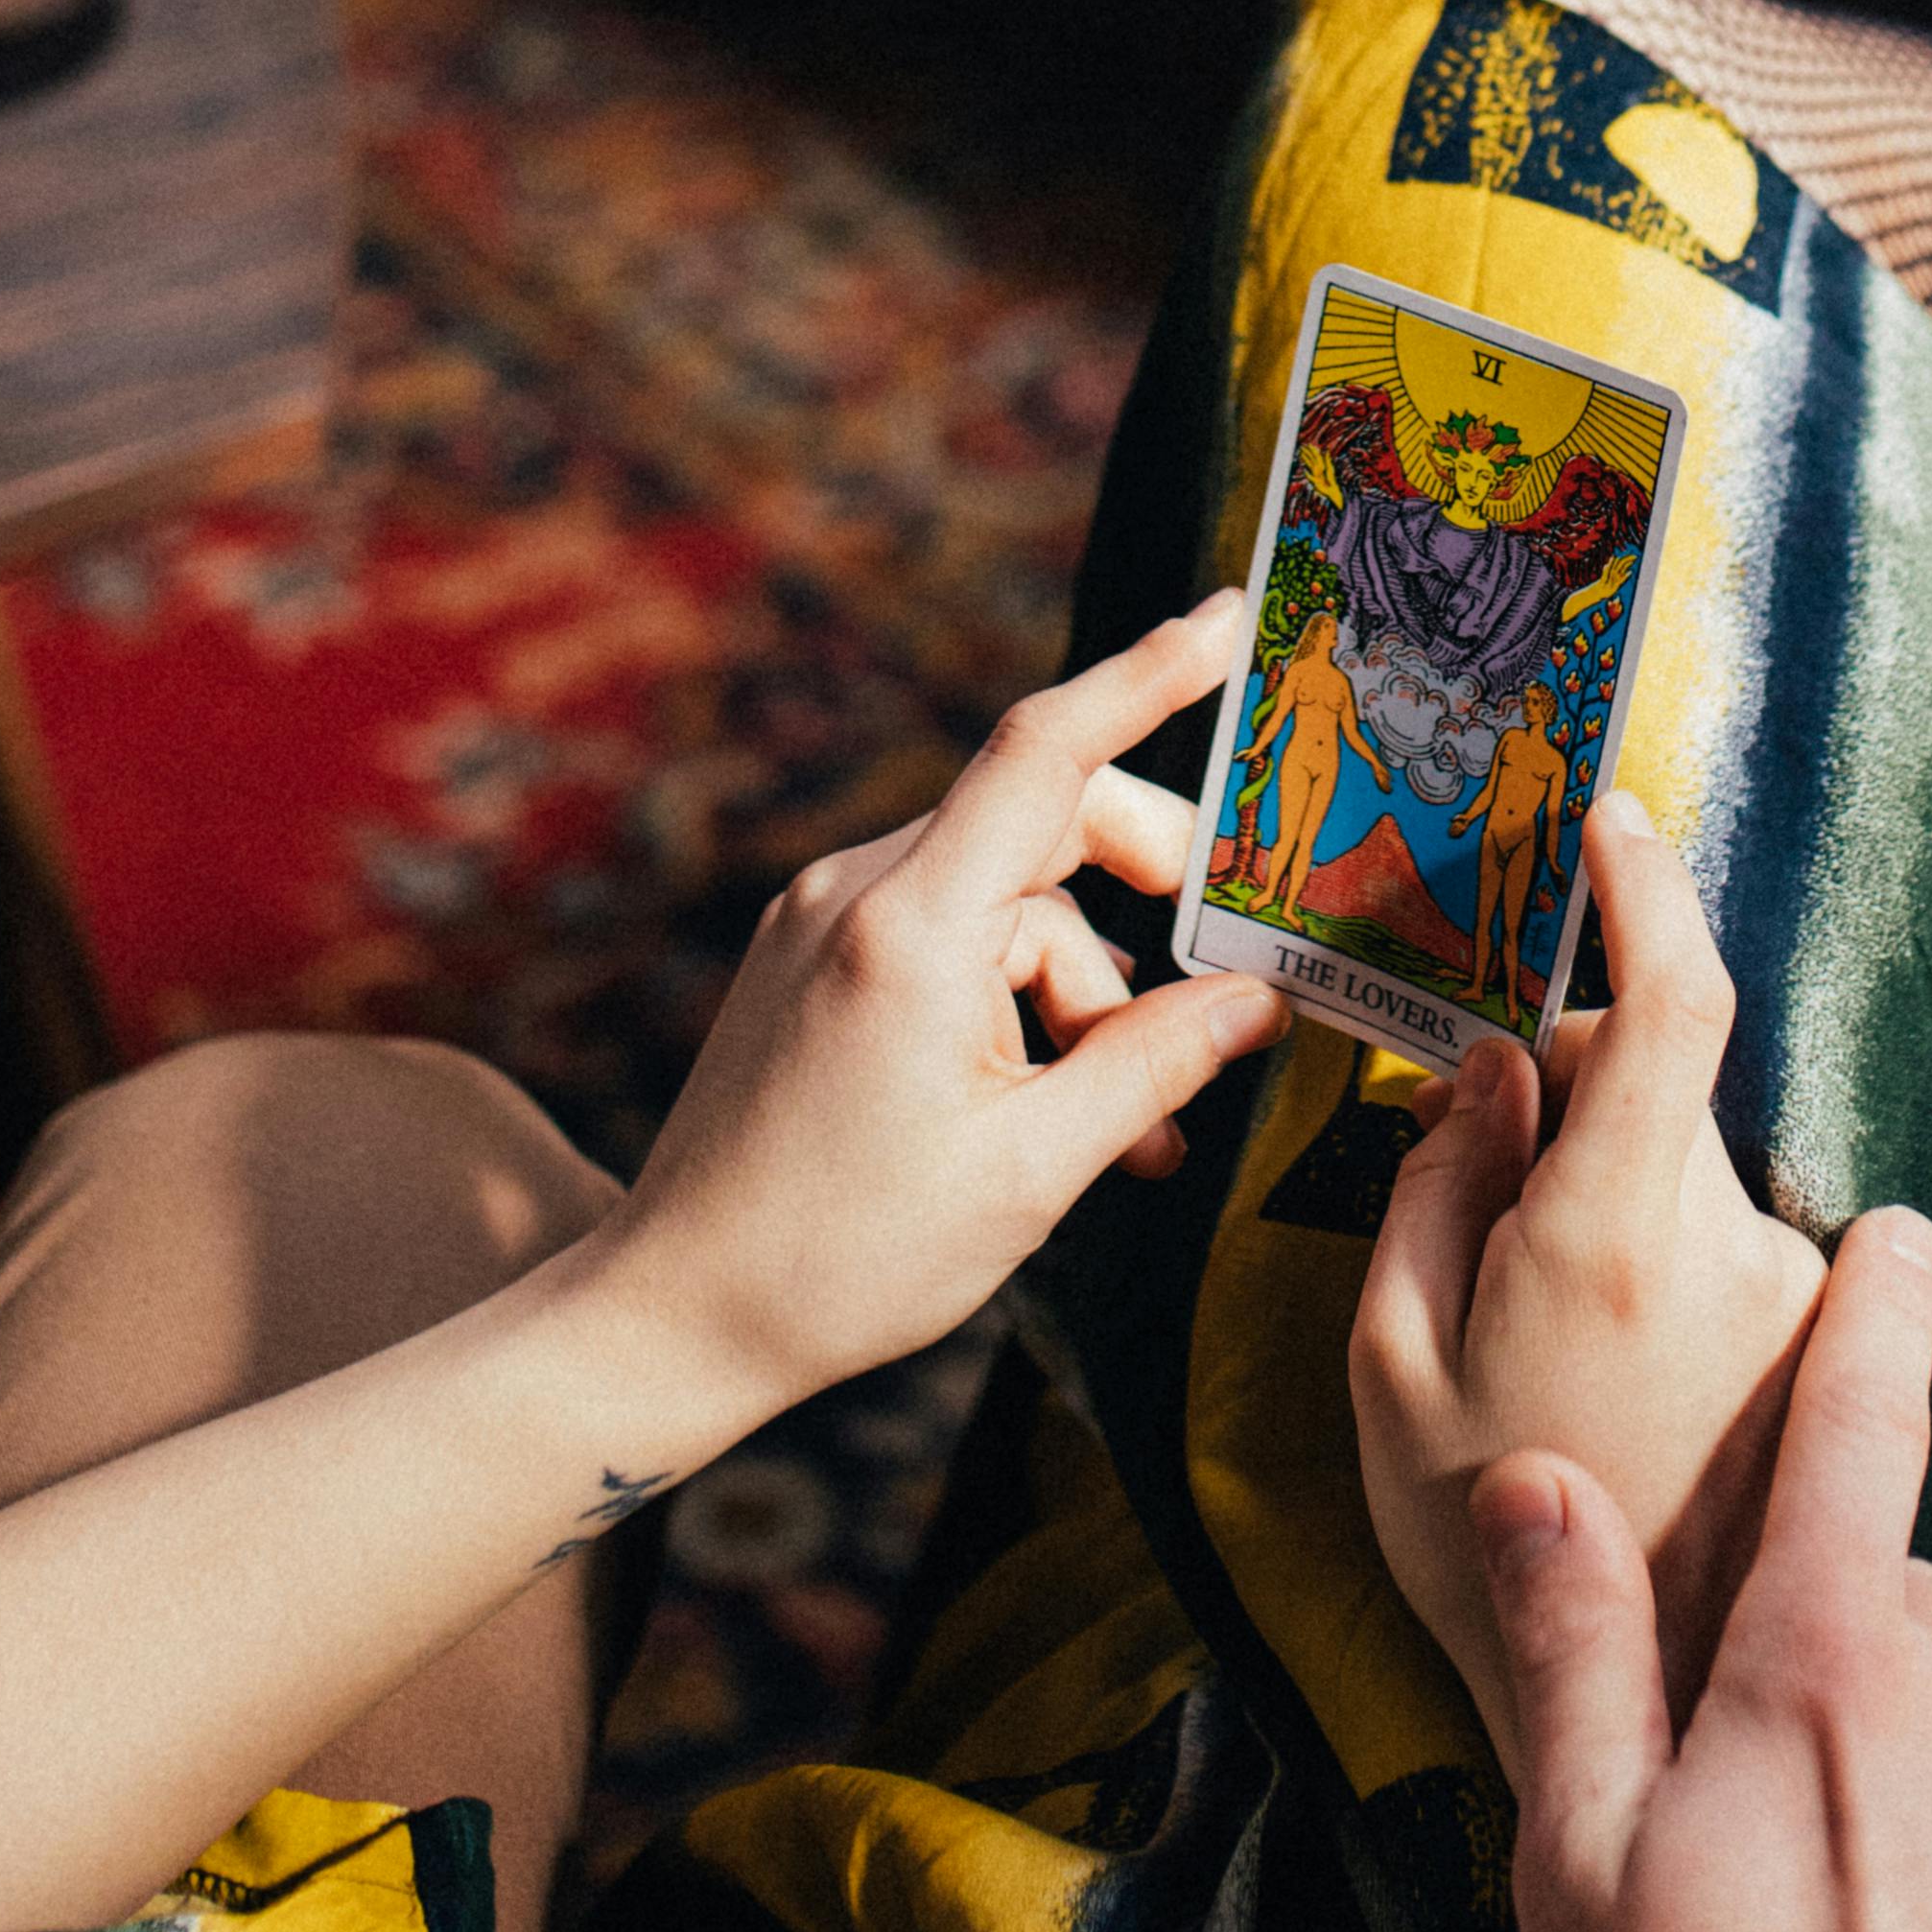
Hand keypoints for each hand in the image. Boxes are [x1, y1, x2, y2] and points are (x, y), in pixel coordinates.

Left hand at [579, 598, 1285, 1463]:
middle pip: (1044, 822)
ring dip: (1087, 982)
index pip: (1045, 748)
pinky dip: (1019, 995)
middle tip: (1219, 991)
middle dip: (1147, 891)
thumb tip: (1255, 1002)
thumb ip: (1154, 1068)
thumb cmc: (842, 1257)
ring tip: (1132, 1124)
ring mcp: (824, 921)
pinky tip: (1054, 1102)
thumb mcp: (1030, 1172)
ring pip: (1007, 896)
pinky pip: (952, 934)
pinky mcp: (812, 960)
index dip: (1146, 674)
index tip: (1227, 618)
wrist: (675, 1313)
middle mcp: (856, 893)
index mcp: (909, 926)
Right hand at [1349, 799, 1823, 1753]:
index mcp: (1617, 1234)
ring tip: (1556, 1357)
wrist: (1649, 1735)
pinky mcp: (1841, 1378)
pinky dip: (1683, 1295)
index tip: (1612, 827)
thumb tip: (1488, 1068)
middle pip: (1664, 1095)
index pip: (1675, 999)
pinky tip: (1633, 1406)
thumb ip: (1433, 1187)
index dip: (1648, 889)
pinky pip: (1745, 1276)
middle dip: (1573, 1100)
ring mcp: (1808, 1320)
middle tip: (1482, 1189)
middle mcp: (1743, 1256)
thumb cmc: (1481, 1550)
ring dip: (1630, 1216)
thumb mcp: (1386, 1369)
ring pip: (1700, 1191)